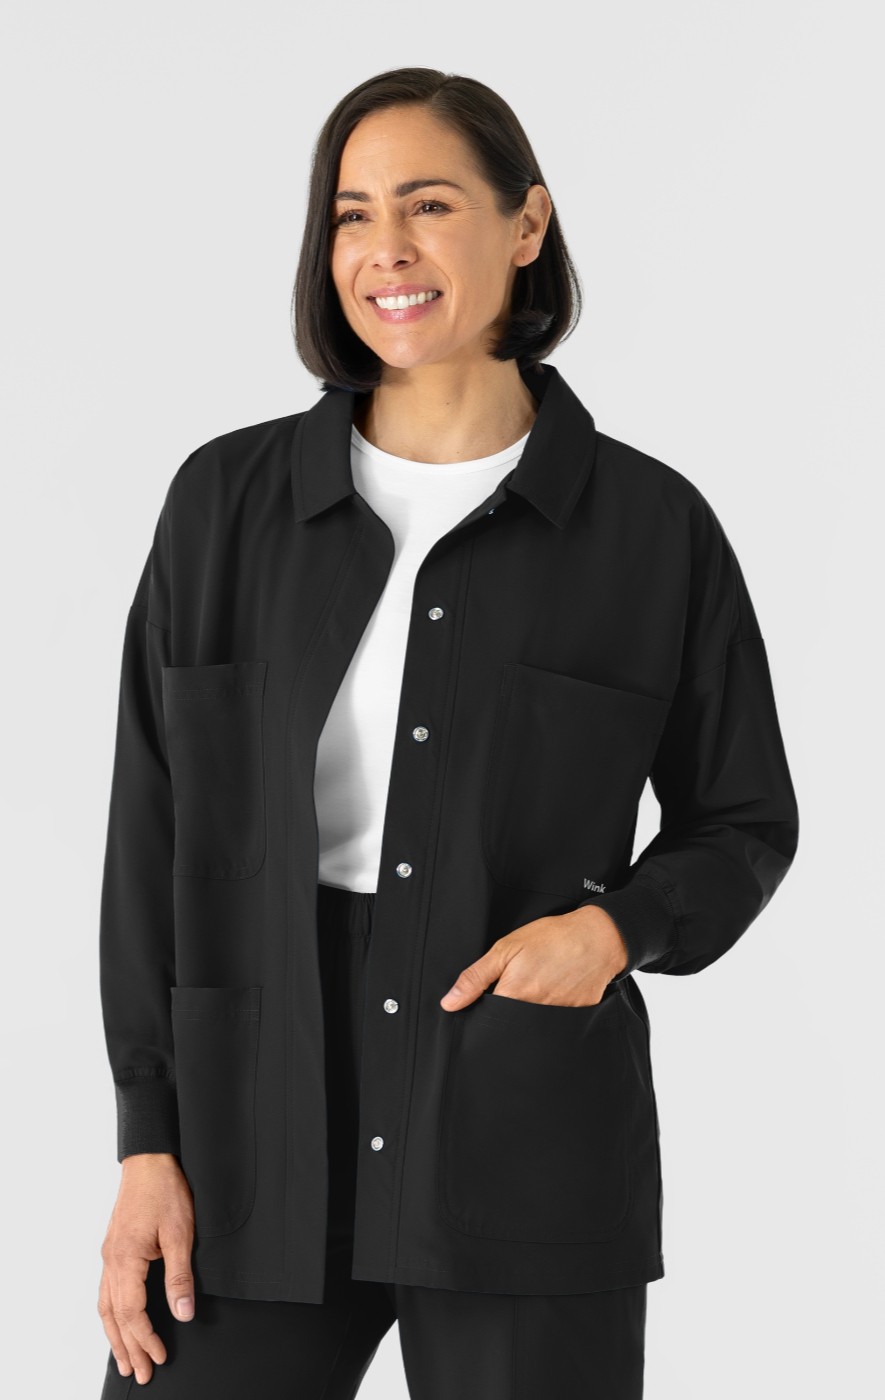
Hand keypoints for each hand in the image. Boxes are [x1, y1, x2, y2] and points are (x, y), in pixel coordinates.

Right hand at [98, 1152, 194, 1385]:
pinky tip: (116, 1323)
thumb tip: (183, 1312)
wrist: (149, 1161)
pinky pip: (106, 1291)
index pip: (132, 1312)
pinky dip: (111, 1314)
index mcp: (126, 1260)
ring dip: (115, 1336)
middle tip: (140, 1373)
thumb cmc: (164, 1191)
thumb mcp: (180, 1233)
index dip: (146, 1338)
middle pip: (115, 1316)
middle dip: (128, 1348)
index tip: (159, 1356)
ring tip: (125, 1359)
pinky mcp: (114, 1248)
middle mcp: (112, 1261)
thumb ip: (180, 1275)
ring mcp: (110, 1255)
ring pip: (106, 1306)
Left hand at [439, 905, 628, 1010]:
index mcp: (514, 996)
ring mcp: (557, 1019)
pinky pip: (556, 1027)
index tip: (487, 1003)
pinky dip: (552, 1014)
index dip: (484, 1014)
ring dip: (530, 1014)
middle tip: (520, 989)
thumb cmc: (552, 939)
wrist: (597, 938)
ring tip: (540, 987)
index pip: (488, 1021)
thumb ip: (476, 977)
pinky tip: (556, 993)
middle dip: (507, 1016)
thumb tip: (449, 1003)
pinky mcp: (576, 1020)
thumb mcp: (506, 949)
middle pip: (510, 1027)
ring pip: (532, 1029)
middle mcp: (535, 1013)